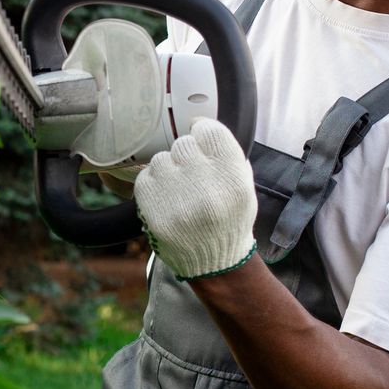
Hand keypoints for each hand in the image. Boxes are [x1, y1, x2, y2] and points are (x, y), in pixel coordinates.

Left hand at [133, 118, 256, 279]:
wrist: (213, 262)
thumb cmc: (229, 220)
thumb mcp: (243, 186)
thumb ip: (226, 155)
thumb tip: (199, 125)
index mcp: (232, 177)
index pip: (209, 130)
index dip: (202, 130)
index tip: (199, 135)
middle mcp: (205, 186)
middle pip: (183, 143)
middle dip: (186, 155)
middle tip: (191, 172)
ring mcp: (176, 198)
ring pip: (161, 159)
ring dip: (168, 170)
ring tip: (179, 189)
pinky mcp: (152, 209)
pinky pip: (145, 177)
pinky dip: (154, 184)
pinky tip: (166, 198)